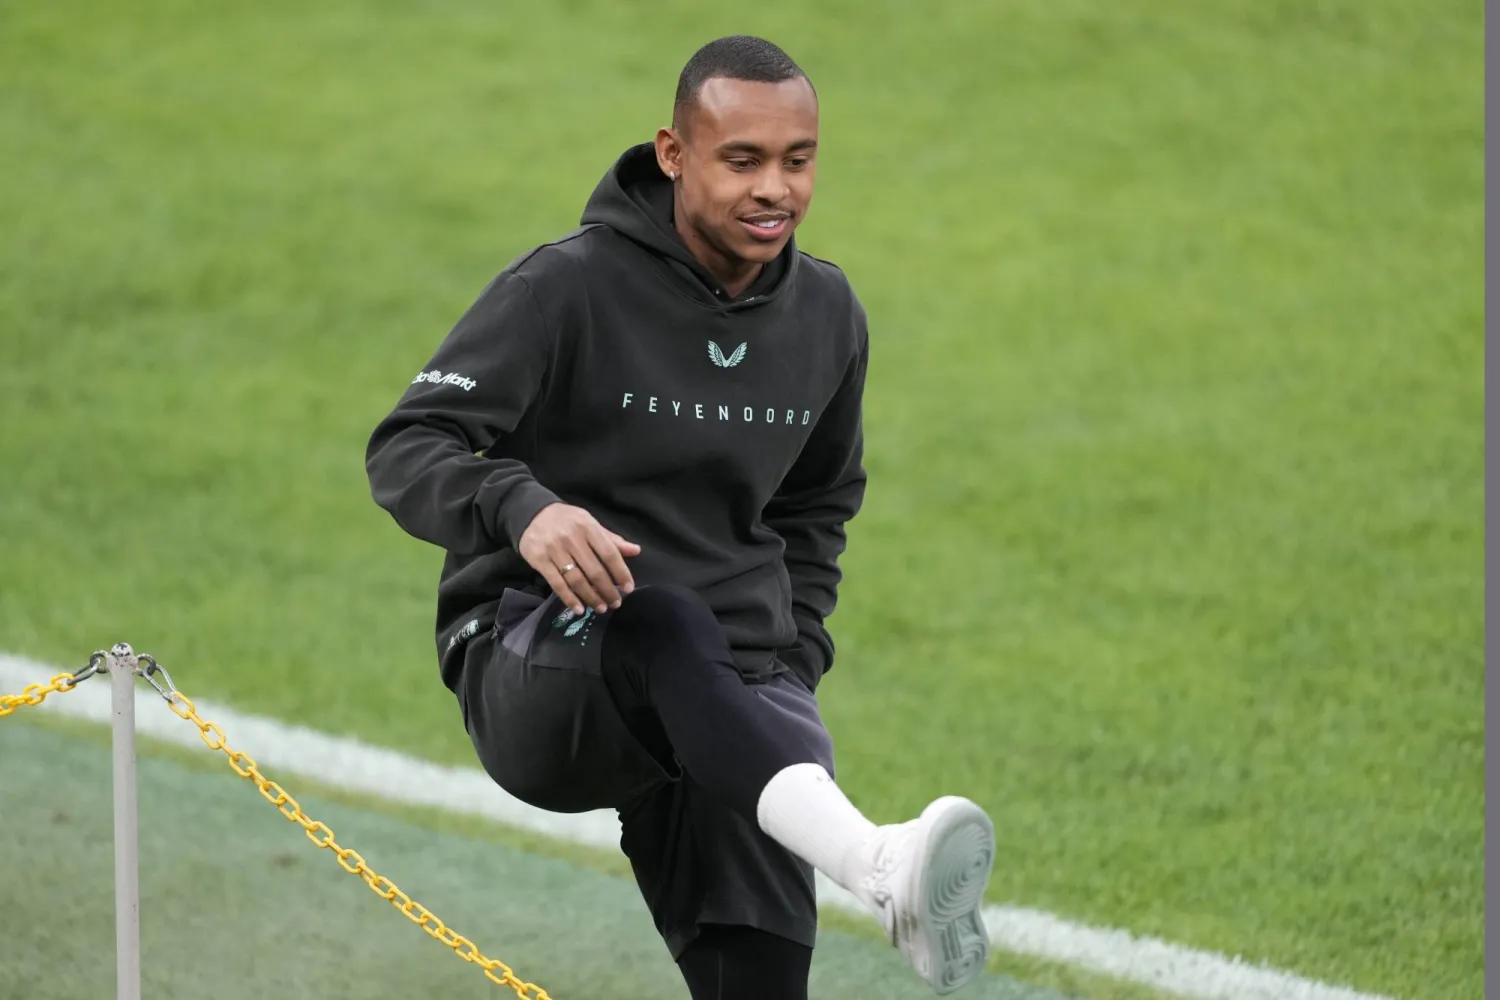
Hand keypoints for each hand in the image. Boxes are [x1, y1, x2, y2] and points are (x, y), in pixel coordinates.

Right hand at [518, 503, 639, 614]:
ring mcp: (554, 550)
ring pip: (576, 580)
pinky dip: (569, 599)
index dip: (621, 573)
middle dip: (607, 591)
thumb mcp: (590, 523)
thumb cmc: (567, 520)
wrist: (531, 513)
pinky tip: (579, 609)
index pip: (609, 553)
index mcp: (588, 527)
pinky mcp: (540, 560)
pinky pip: (557, 584)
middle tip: (615, 603)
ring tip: (600, 608)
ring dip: (591, 598)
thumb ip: (611, 539)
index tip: (628, 589)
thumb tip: (636, 551)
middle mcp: (571, 538)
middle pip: (594, 571)